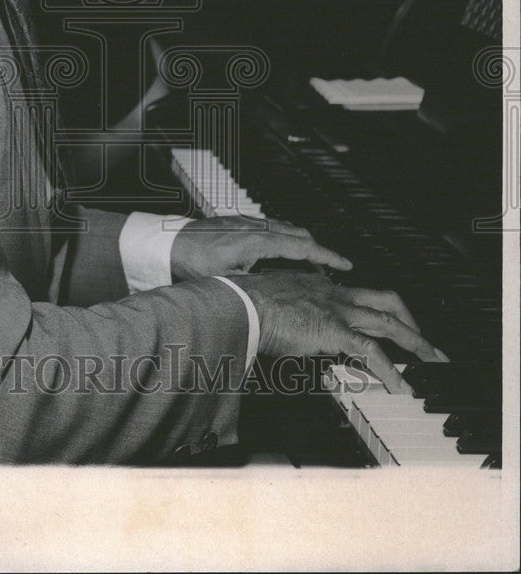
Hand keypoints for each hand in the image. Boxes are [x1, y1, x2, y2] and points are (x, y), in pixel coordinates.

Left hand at [171, 215, 352, 280]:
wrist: (166, 243)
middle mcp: (255, 227)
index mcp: (256, 242)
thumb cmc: (191, 263)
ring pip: (285, 228)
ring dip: (302, 243)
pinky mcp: (238, 222)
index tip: (345, 265)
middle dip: (319, 249)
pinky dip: (285, 238)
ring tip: (312, 263)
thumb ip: (251, 292)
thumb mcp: (224, 283)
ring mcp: (247, 222)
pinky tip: (281, 254)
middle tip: (334, 267)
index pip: (302, 246)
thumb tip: (273, 309)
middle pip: (298, 234)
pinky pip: (271, 226)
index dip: (326, 256)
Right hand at [232, 271, 448, 393]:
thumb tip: (292, 338)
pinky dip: (390, 370)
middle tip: (427, 343)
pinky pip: (371, 351)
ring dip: (415, 342)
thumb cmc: (247, 306)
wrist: (241, 304)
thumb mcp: (275, 308)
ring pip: (388, 321)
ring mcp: (336, 310)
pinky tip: (402, 386)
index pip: (358, 295)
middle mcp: (333, 294)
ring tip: (432, 361)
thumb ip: (291, 319)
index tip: (387, 323)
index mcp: (319, 287)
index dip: (377, 310)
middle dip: (411, 322)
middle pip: (385, 301)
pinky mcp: (333, 329)